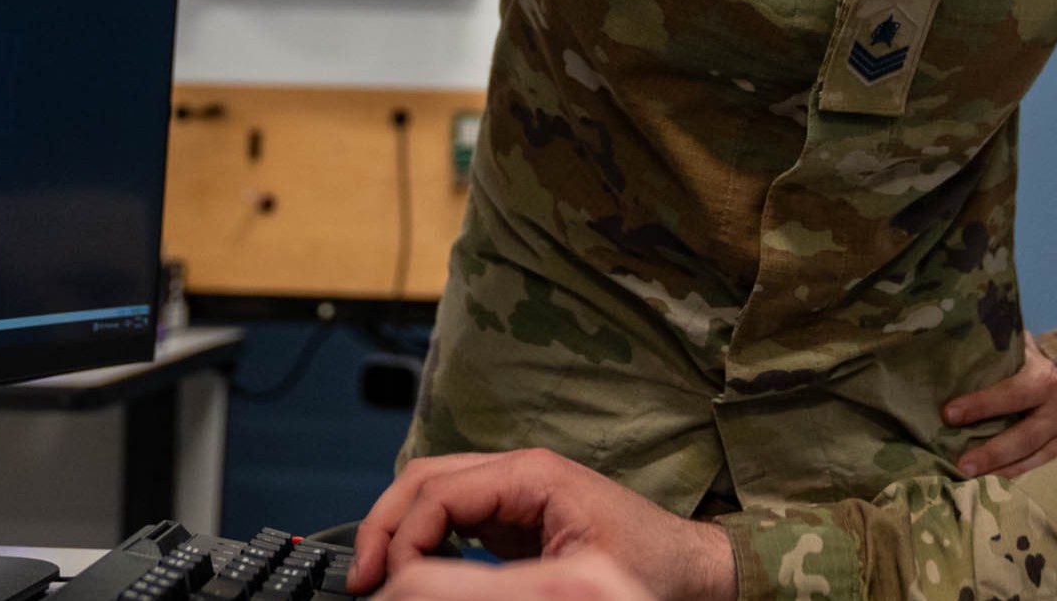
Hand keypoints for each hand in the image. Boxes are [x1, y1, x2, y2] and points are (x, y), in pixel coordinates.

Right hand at [350, 450, 733, 600]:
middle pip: (424, 479)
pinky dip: (424, 537)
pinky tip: (415, 571)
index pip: (439, 492)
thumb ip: (496, 578)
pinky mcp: (518, 515)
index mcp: (531, 474)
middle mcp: (519, 471)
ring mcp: (517, 490)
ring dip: (400, 528)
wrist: (693, 572)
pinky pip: (454, 514)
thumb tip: (433, 584)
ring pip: (432, 492)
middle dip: (385, 524)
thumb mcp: (571, 578)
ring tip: (379, 576)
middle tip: (363, 579)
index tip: (385, 584)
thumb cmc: (653, 570)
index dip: (401, 538)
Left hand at [942, 339, 1056, 479]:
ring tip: (975, 486)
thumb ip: (1001, 348)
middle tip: (961, 466)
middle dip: (992, 453)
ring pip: (1036, 461)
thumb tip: (958, 333)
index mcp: (1042, 379)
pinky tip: (1000, 493)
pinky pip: (1048, 473)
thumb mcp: (1026, 351)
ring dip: (1004, 475)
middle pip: (1023, 437)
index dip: (980, 404)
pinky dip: (1024, 483)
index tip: (949, 414)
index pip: (1009, 393)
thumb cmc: (1040, 366)